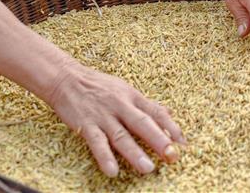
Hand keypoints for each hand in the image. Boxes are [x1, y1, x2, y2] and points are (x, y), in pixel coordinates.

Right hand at [46, 61, 186, 176]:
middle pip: (143, 123)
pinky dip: (104, 157)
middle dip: (159, 140)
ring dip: (135, 153)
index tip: (183, 143)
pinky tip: (112, 171)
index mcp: (132, 96)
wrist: (66, 79)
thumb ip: (145, 103)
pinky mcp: (86, 124)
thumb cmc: (98, 85)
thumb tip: (168, 112)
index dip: (171, 127)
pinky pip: (96, 142)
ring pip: (122, 136)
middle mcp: (120, 105)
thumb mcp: (125, 90)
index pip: (156, 112)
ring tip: (148, 168)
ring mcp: (103, 116)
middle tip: (173, 155)